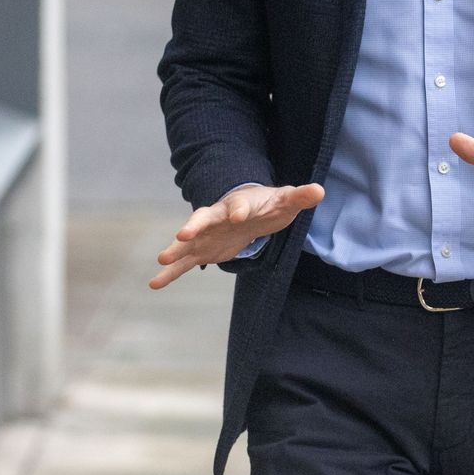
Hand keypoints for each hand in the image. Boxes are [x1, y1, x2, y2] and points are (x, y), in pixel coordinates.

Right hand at [149, 183, 323, 289]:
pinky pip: (184, 262)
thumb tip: (319, 191)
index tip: (239, 214)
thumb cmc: (269, 204)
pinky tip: (154, 284)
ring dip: (176, 250)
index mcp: (241, 203)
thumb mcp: (286, 200)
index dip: (240, 209)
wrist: (252, 211)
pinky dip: (171, 272)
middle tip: (183, 233)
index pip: (240, 205)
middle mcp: (219, 217)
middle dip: (195, 224)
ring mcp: (207, 234)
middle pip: (205, 217)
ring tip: (161, 261)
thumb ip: (300, 196)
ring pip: (189, 242)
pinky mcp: (203, 250)